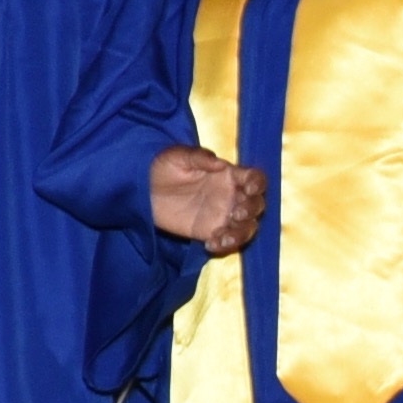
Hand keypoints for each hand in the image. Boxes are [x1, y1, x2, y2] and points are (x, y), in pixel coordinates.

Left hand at [149, 147, 268, 252]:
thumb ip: (199, 157)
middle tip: (235, 213)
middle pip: (256, 204)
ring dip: (242, 233)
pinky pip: (227, 241)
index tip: (249, 189)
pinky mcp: (211, 231)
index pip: (255, 178)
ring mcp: (223, 215)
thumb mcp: (178, 156)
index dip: (258, 183)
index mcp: (229, 175)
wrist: (144, 189)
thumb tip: (220, 163)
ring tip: (224, 237)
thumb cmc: (163, 166)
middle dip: (252, 210)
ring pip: (247, 226)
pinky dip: (224, 245)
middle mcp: (232, 195)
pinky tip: (211, 244)